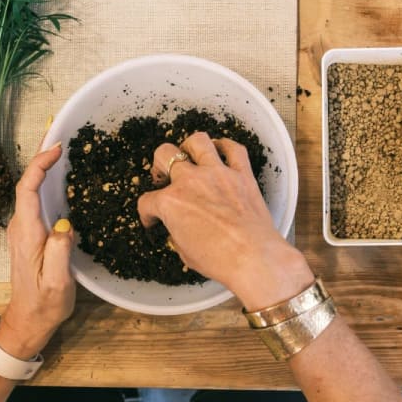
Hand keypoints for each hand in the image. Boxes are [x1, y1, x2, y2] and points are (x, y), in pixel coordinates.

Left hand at [0, 143, 74, 359]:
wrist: (28, 320)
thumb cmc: (44, 304)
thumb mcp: (57, 283)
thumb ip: (59, 253)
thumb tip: (65, 225)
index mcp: (26, 233)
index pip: (27, 189)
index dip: (39, 165)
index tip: (57, 148)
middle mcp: (20, 226)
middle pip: (27, 182)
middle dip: (41, 155)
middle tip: (58, 130)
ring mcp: (23, 228)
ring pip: (30, 188)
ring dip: (42, 165)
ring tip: (61, 145)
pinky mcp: (29, 232)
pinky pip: (34, 198)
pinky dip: (44, 180)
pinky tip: (58, 174)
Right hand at [137, 132, 313, 309]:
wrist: (254, 258)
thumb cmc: (220, 260)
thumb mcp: (185, 253)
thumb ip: (177, 233)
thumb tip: (179, 228)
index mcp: (171, 203)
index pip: (147, 201)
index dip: (147, 213)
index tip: (152, 219)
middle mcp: (190, 181)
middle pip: (164, 155)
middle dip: (159, 164)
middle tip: (164, 176)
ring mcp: (217, 173)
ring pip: (198, 141)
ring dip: (189, 146)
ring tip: (190, 156)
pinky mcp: (242, 174)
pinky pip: (234, 149)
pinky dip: (226, 146)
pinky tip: (221, 151)